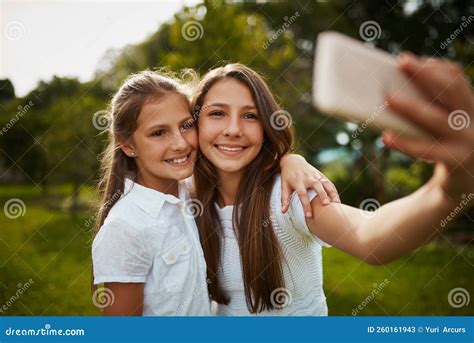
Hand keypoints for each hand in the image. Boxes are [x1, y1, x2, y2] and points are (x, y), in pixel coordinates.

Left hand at [280, 154, 340, 216]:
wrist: (293, 161)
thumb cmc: (288, 177)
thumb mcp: (284, 186)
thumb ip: (284, 199)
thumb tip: (283, 212)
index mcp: (297, 181)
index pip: (302, 194)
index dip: (306, 205)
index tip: (309, 215)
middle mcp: (307, 178)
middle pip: (316, 185)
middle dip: (322, 194)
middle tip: (327, 204)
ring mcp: (315, 175)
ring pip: (325, 183)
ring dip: (331, 192)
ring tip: (337, 203)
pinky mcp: (320, 174)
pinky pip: (328, 182)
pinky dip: (333, 190)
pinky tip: (337, 199)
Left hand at [383, 52, 473, 205]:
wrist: (463, 187)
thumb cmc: (443, 149)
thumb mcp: (440, 126)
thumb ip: (426, 109)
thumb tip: (387, 93)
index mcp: (469, 108)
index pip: (456, 78)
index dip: (433, 66)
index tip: (405, 59)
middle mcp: (473, 121)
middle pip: (452, 90)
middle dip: (425, 73)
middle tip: (399, 62)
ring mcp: (468, 142)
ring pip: (437, 120)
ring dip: (412, 107)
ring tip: (388, 98)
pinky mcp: (456, 162)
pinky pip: (426, 150)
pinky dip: (405, 143)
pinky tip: (386, 137)